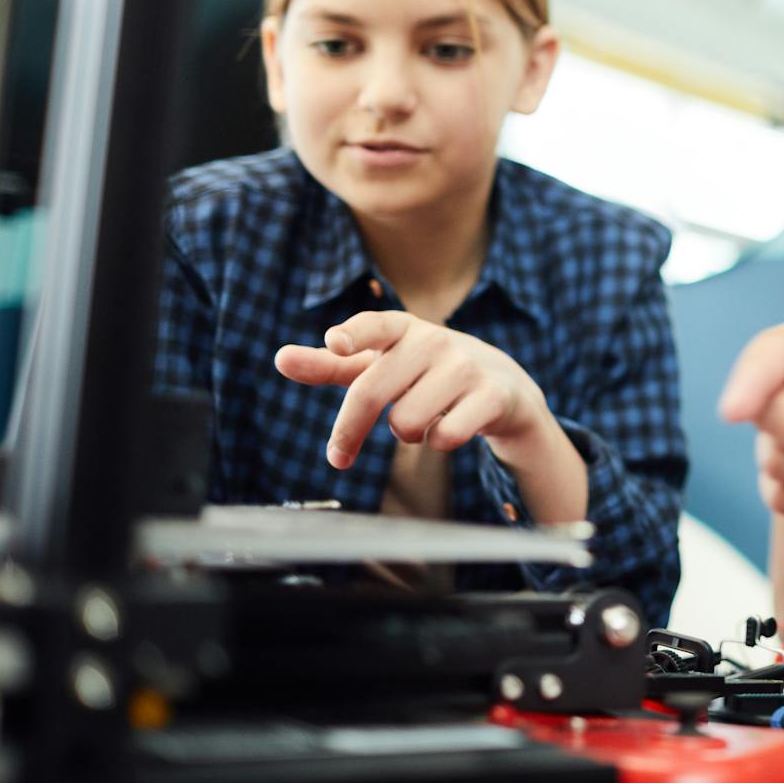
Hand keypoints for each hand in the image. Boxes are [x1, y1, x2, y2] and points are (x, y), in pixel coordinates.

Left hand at [275, 311, 554, 469]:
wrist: (503, 388)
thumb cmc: (425, 374)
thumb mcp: (381, 365)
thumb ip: (331, 365)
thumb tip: (280, 358)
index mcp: (404, 328)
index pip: (375, 325)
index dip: (354, 334)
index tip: (334, 342)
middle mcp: (435, 341)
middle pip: (372, 391)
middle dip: (349, 430)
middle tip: (338, 457)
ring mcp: (466, 367)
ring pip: (407, 421)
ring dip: (406, 435)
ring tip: (419, 423)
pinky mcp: (492, 395)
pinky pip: (446, 436)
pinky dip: (438, 443)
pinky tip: (448, 430)